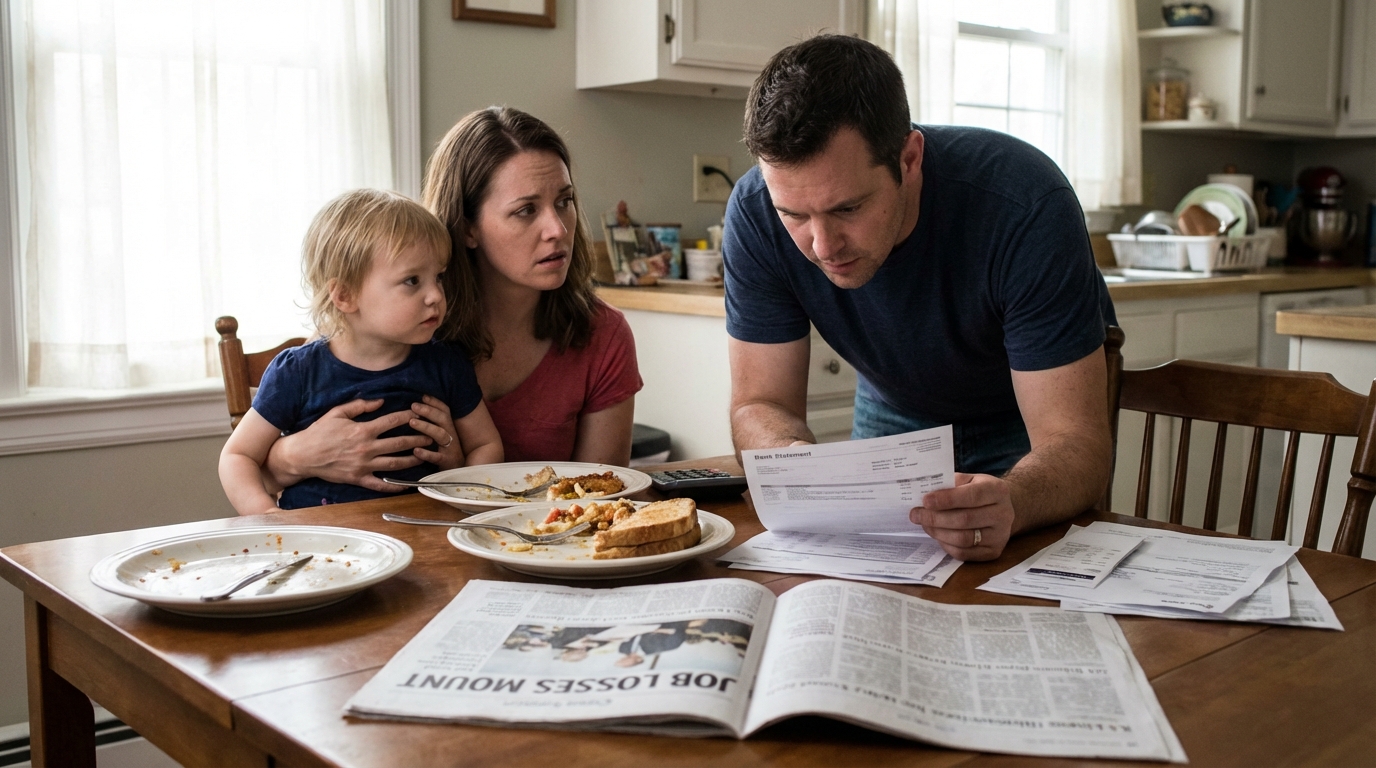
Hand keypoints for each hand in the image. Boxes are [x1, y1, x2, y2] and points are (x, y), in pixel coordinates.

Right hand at [267, 399, 426, 491]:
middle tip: (432, 436)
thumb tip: (381, 400)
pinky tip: (407, 485)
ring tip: (426, 456)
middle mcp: (366, 448)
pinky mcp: (359, 479)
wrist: (303, 455)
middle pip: (399, 443)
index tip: (419, 413)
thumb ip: (360, 405)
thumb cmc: (320, 432)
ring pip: (394, 463)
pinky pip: (380, 485)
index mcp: (362, 430)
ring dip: (413, 459)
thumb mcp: (337, 413)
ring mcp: (364, 466)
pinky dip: (394, 486)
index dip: (408, 416)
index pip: (391, 421)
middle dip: (417, 438)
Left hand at [409, 394, 461, 468]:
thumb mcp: (441, 434)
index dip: (435, 402)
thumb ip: (433, 422)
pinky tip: (416, 450)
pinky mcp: (446, 462)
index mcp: (449, 427)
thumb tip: (416, 405)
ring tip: (412, 422)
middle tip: (413, 406)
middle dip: (428, 411)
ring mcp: (450, 448)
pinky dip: (426, 453)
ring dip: (426, 427)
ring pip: (440, 435)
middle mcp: (451, 435)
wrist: (457, 472)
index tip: (422, 396)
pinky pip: (437, 457)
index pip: (444, 410)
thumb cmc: (444, 451)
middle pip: (443, 419)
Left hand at [910, 473, 1013, 560]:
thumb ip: (951, 484)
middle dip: (935, 518)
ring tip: (924, 524)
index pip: (971, 496)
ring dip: (938, 532)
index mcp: (997, 490)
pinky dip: (946, 545)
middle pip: (965, 519)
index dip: (946, 499)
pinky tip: (937, 535)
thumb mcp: (969, 480)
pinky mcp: (993, 552)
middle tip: (916, 514)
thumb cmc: (978, 491)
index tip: (925, 501)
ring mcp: (1000, 536)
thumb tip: (924, 492)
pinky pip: (964, 553)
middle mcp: (1004, 514)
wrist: (1000, 509)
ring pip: (963, 539)